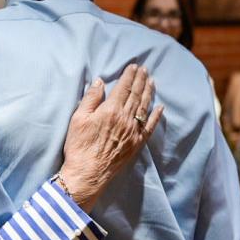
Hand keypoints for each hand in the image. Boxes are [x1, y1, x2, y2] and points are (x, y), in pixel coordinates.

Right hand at [59, 64, 163, 211]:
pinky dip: (156, 116)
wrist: (87, 173)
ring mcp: (133, 132)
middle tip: (145, 69)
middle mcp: (125, 119)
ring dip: (149, 92)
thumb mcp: (78, 118)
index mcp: (111, 110)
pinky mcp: (136, 144)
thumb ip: (91, 98)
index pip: (124, 88)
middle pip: (136, 95)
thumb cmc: (79, 145)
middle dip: (141, 80)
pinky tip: (160, 107)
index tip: (134, 66)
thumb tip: (100, 82)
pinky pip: (150, 127)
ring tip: (152, 81)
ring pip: (144, 107)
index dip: (129, 76)